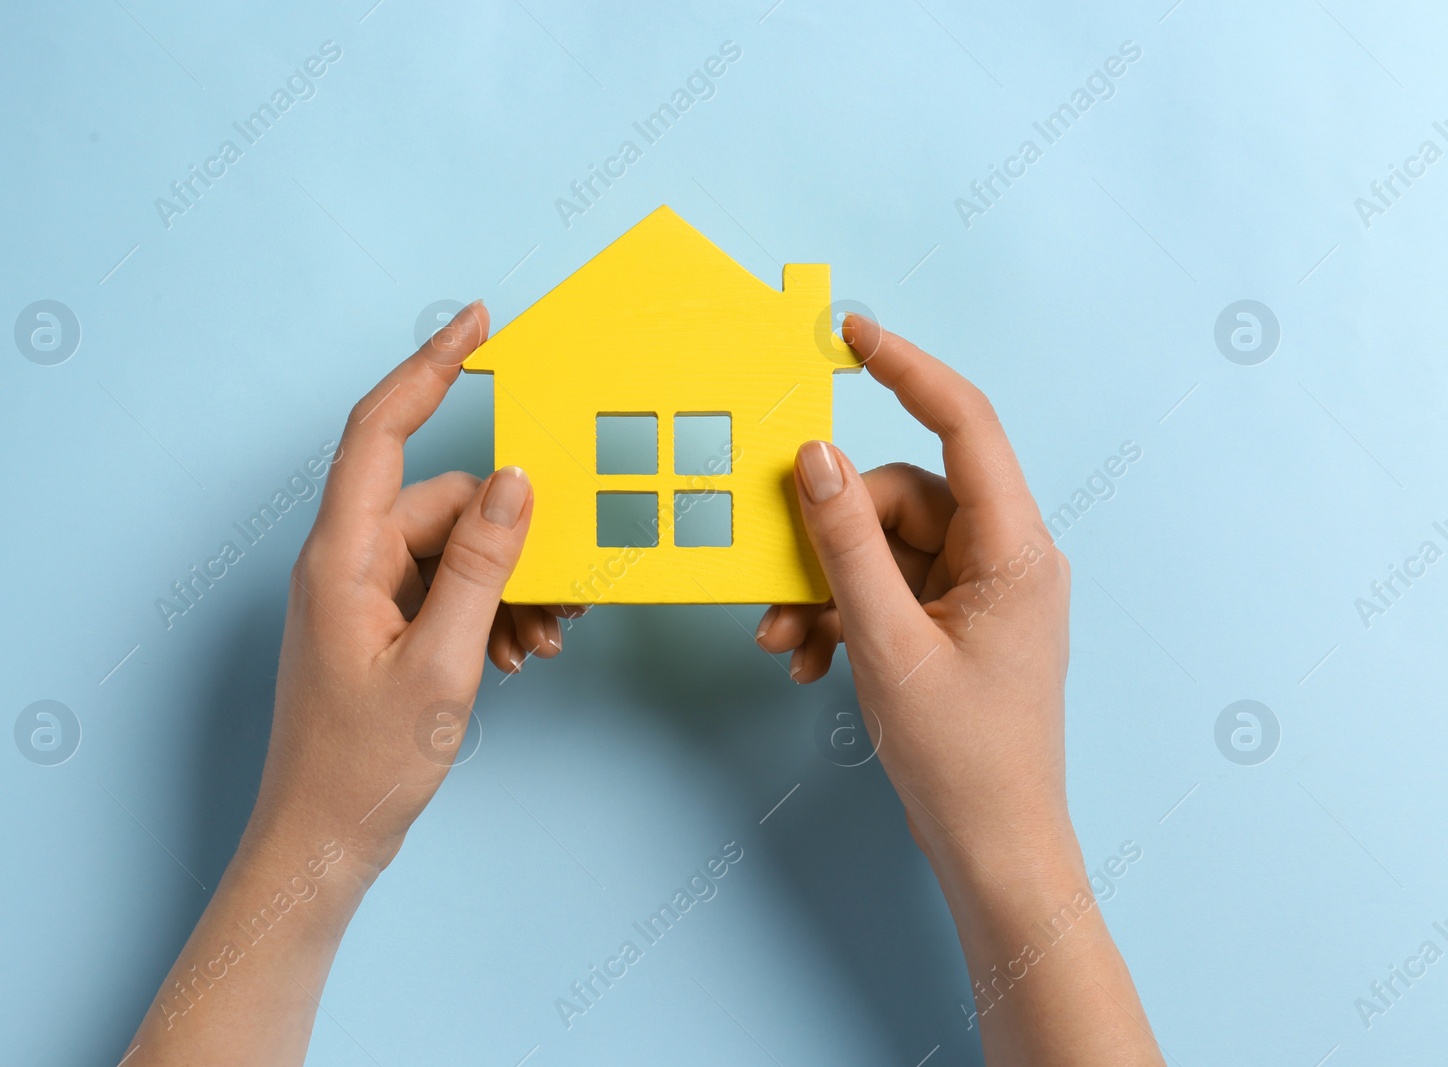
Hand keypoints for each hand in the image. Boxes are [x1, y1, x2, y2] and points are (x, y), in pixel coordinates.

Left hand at [249, 300, 548, 881]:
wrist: (322, 843)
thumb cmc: (363, 766)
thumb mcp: (443, 663)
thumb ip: (484, 566)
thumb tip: (517, 480)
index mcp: (341, 557)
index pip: (381, 430)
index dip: (429, 368)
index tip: (478, 324)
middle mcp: (345, 562)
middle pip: (444, 504)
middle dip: (513, 537)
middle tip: (567, 594)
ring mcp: (360, 594)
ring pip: (453, 549)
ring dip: (507, 584)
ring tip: (542, 639)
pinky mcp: (377, 624)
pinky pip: (444, 588)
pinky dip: (487, 611)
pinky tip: (515, 656)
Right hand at [758, 314, 1071, 866]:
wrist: (993, 850)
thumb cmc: (963, 759)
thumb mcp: (886, 643)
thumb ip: (845, 545)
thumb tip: (812, 457)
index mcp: (1015, 548)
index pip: (964, 423)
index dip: (908, 369)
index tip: (851, 333)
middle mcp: (1004, 557)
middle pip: (899, 497)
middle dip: (828, 536)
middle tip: (775, 587)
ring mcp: (980, 592)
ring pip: (883, 547)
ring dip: (824, 585)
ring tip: (784, 639)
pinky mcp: (954, 623)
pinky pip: (887, 588)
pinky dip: (843, 613)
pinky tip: (809, 659)